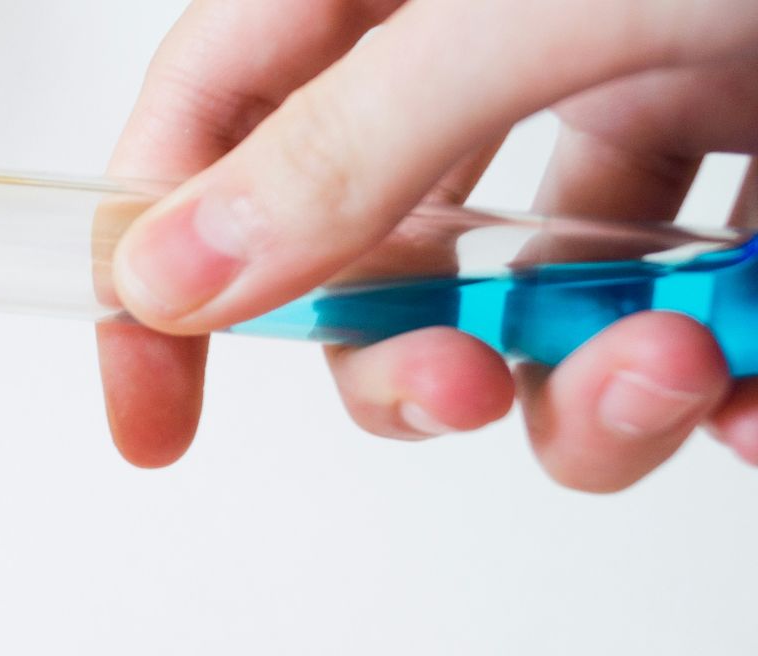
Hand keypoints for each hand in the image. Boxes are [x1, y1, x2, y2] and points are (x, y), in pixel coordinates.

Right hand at [101, 0, 757, 489]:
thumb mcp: (532, 8)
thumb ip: (354, 141)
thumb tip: (174, 275)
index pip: (215, 116)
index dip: (159, 265)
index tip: (156, 416)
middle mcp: (499, 44)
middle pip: (370, 260)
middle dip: (411, 366)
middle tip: (461, 391)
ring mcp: (631, 98)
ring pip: (531, 315)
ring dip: (588, 397)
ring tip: (687, 365)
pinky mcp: (745, 165)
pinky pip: (693, 318)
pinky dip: (723, 390)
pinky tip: (753, 396)